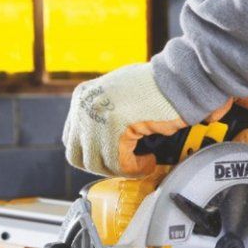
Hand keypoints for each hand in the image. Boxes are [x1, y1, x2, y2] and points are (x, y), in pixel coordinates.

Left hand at [64, 64, 188, 176]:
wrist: (176, 78)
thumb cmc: (156, 84)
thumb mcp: (120, 94)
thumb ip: (108, 114)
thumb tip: (109, 141)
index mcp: (83, 97)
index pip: (71, 138)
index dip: (91, 152)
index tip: (109, 155)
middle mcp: (83, 109)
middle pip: (77, 155)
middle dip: (101, 164)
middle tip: (124, 162)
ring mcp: (95, 121)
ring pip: (97, 164)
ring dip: (121, 168)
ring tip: (141, 161)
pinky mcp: (113, 133)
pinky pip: (120, 165)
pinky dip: (137, 169)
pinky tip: (150, 161)